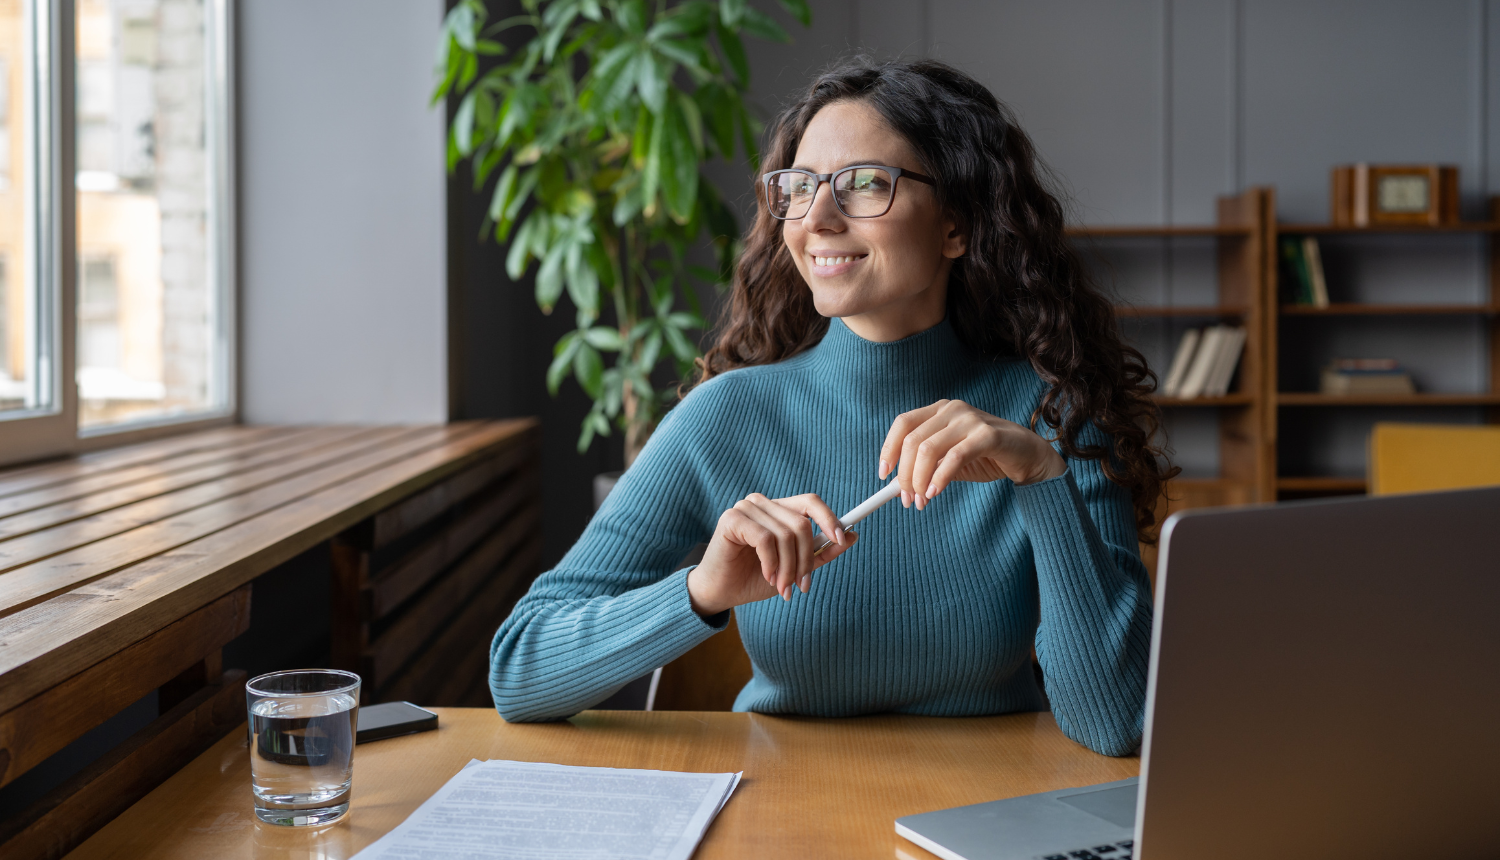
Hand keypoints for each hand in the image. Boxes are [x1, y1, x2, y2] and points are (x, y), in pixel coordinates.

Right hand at [686, 493, 858, 615]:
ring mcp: (746, 508)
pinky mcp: (732, 519)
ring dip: (788, 567)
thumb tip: (853, 536)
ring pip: (786, 534)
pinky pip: (766, 539)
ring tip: (782, 587)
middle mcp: (762, 503)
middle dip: (806, 559)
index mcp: (778, 509)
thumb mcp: (795, 567)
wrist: (720, 593)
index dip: (829, 518)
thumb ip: (820, 551)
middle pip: (801, 523)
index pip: (810, 502)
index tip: (843, 539)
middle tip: (802, 585)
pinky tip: (766, 576)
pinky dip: (771, 563)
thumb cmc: (754, 578)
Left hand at [879, 399, 1066, 510]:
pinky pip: (954, 457)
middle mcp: (952, 409)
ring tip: (921, 501)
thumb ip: (926, 467)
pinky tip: (935, 492)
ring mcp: (970, 419)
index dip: (889, 449)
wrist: (1028, 457)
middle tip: (907, 499)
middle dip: (904, 474)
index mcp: (939, 410)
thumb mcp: (950, 460)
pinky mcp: (987, 435)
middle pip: (912, 441)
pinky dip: (939, 478)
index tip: (883, 475)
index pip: (903, 424)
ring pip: (928, 450)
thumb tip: (897, 485)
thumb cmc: (986, 457)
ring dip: (919, 480)